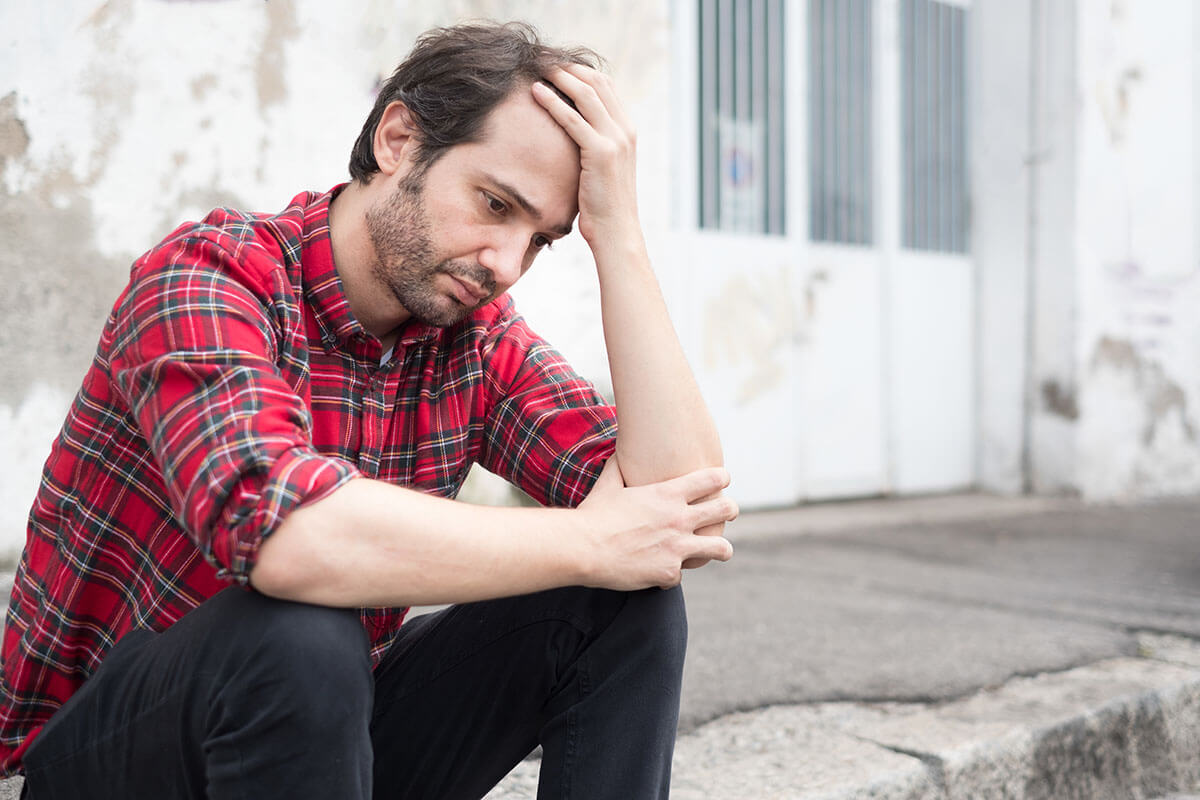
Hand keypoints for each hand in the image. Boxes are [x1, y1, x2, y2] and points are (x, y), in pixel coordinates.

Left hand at [531, 64, 639, 248]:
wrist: (616, 233)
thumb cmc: (604, 207)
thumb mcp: (603, 170)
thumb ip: (595, 146)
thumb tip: (573, 135)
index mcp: (628, 131)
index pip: (606, 86)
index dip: (581, 72)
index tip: (557, 67)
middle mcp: (626, 130)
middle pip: (597, 82)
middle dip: (569, 68)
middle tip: (543, 61)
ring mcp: (616, 140)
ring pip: (585, 94)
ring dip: (559, 77)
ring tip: (537, 69)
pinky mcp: (601, 153)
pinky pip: (572, 119)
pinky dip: (553, 102)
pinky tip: (536, 93)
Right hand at [575, 458, 736, 590]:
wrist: (582, 548)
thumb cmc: (593, 514)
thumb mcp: (608, 483)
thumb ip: (619, 466)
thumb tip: (619, 451)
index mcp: (668, 494)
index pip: (713, 479)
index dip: (722, 478)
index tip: (722, 481)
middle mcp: (679, 519)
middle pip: (726, 509)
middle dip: (730, 510)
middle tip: (727, 513)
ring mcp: (677, 548)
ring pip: (721, 549)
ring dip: (721, 549)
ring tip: (720, 551)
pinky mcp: (669, 572)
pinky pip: (680, 574)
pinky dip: (670, 573)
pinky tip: (660, 571)